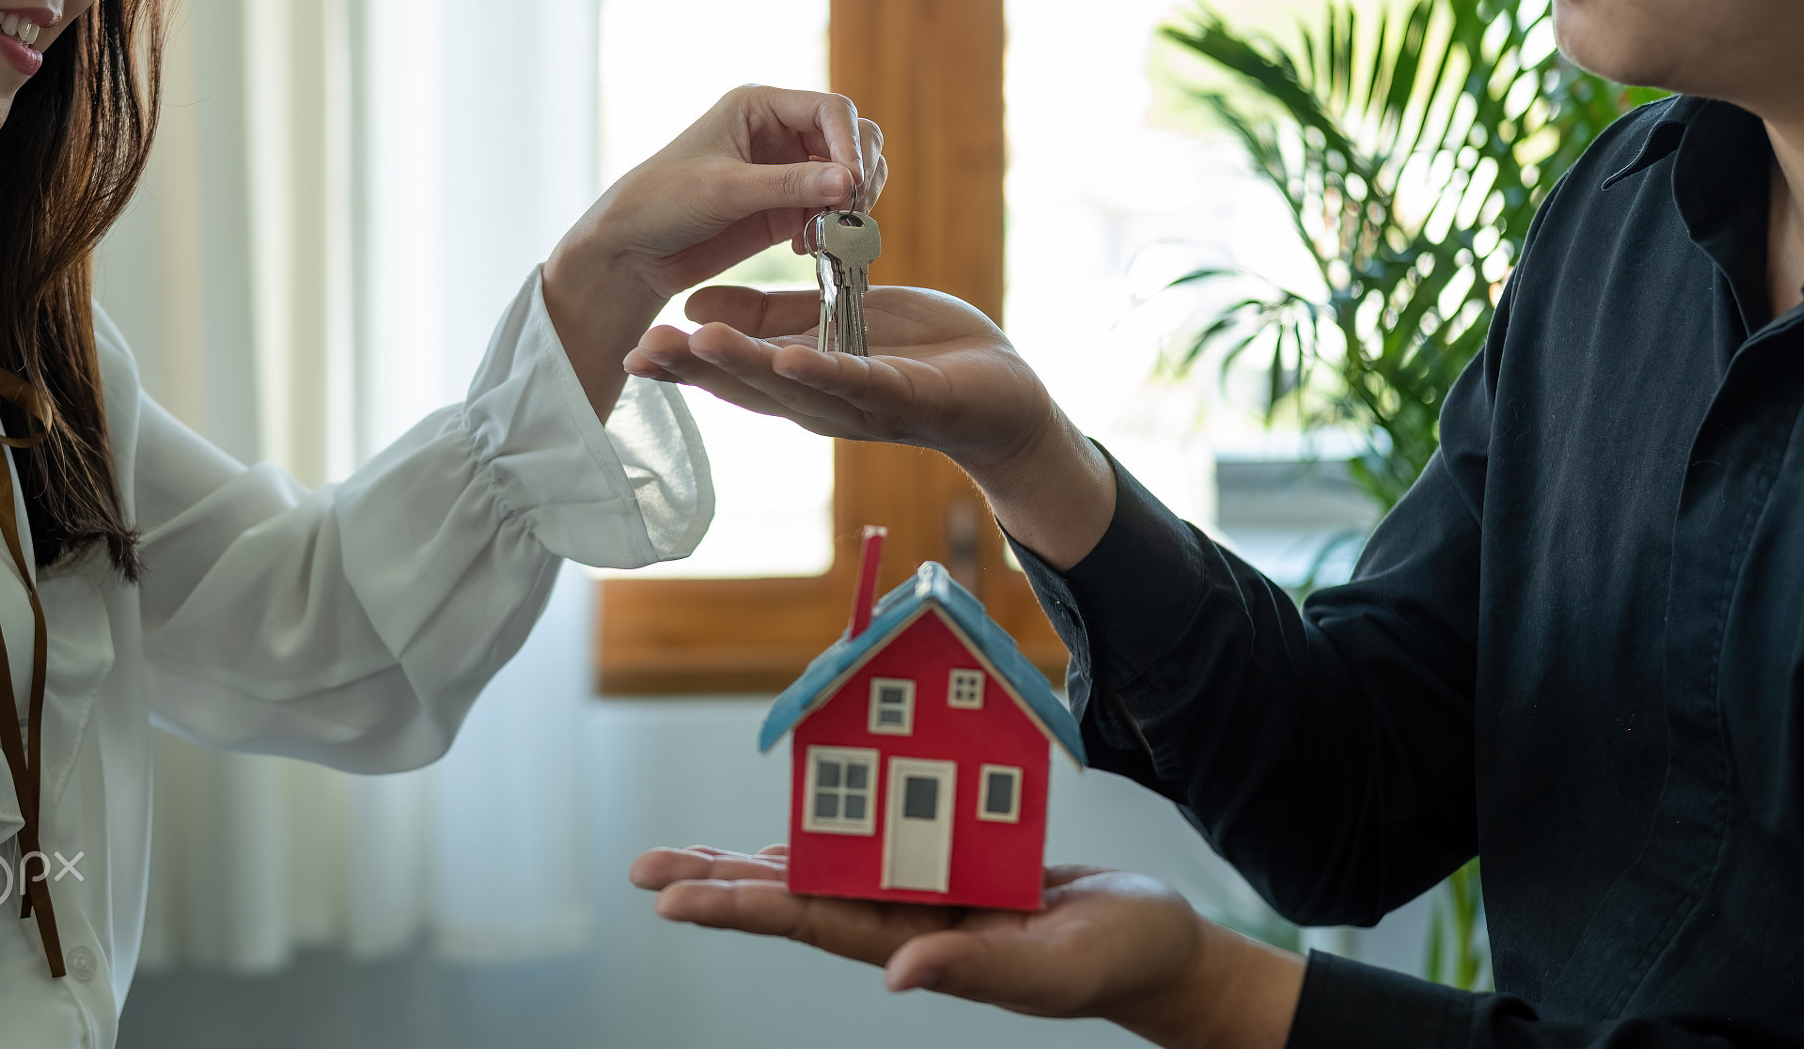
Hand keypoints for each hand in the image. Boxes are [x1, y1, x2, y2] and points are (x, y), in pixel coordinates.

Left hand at [544, 85, 886, 419]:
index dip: (850, 144)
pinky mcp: (787, 210)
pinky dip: (835, 229)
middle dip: (860, 173)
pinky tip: (811, 248)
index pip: (831, 110)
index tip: (851, 185)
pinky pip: (831, 212)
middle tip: (850, 212)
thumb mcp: (723, 190)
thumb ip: (787, 186)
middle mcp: (780, 133)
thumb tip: (849, 183)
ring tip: (830, 234)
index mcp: (760, 106)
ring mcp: (787, 172)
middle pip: (852, 139)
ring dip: (851, 204)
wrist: (632, 253)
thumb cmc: (661, 203)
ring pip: (849, 177)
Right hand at [623, 284, 1115, 567]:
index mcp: (800, 381)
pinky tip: (789, 359)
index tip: (628, 352)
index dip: (680, 366)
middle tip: (639, 351)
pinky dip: (825, 372)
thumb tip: (696, 306)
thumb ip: (772, 315)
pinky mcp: (909, 397)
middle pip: (749, 386)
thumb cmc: (920, 354)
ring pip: (795, 385)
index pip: (730, 373)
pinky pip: (862, 383)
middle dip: (694, 369)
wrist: (1002, 391)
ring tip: (697, 342)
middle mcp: (821, 404)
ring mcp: (863, 405)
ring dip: (746, 365)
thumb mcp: (833, 321)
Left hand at [630, 846, 1303, 1047]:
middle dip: (720, 883)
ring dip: (755, 861)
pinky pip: (875, 844)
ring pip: (824, 869)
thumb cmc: (1117, 959)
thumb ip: (976, 971)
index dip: (741, 907)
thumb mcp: (1052, 966)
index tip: (673, 898)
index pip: (810, 923)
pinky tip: (792, 829)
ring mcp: (924, 895)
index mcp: (919, 945)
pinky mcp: (950, 867)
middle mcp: (906, 921)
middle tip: (643, 869)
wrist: (1160, 945)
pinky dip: (829, 829)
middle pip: (796, 896)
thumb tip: (895, 975)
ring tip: (687, 854)